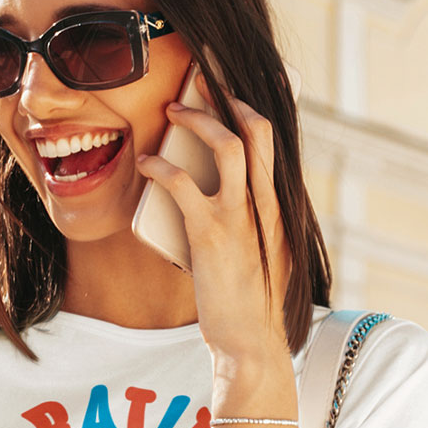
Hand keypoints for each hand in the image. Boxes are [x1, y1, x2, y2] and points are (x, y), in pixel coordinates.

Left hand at [136, 75, 290, 361]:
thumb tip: (219, 200)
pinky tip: (146, 164)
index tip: (242, 83)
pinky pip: (183, 184)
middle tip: (201, 83)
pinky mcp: (212, 234)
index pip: (277, 142)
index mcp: (281, 208)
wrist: (252, 344)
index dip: (260, 104)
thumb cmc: (250, 305)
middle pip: (258, 128)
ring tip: (172, 112)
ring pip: (227, 144)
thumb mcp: (261, 256)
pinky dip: (160, 166)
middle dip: (228, 96)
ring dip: (195, 119)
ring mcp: (243, 217)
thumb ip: (249, 224)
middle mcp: (268, 205)